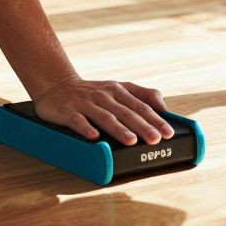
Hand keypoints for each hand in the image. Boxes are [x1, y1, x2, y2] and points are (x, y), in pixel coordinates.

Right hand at [34, 74, 174, 145]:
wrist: (56, 84)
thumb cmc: (93, 92)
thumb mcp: (118, 88)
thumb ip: (142, 94)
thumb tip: (163, 106)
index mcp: (118, 90)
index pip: (141, 105)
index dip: (155, 119)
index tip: (168, 132)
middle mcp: (103, 95)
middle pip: (126, 112)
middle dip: (142, 126)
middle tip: (155, 139)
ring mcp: (85, 103)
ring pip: (104, 116)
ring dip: (118, 128)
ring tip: (131, 140)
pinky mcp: (67, 111)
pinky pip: (77, 121)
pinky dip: (86, 128)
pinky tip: (94, 137)